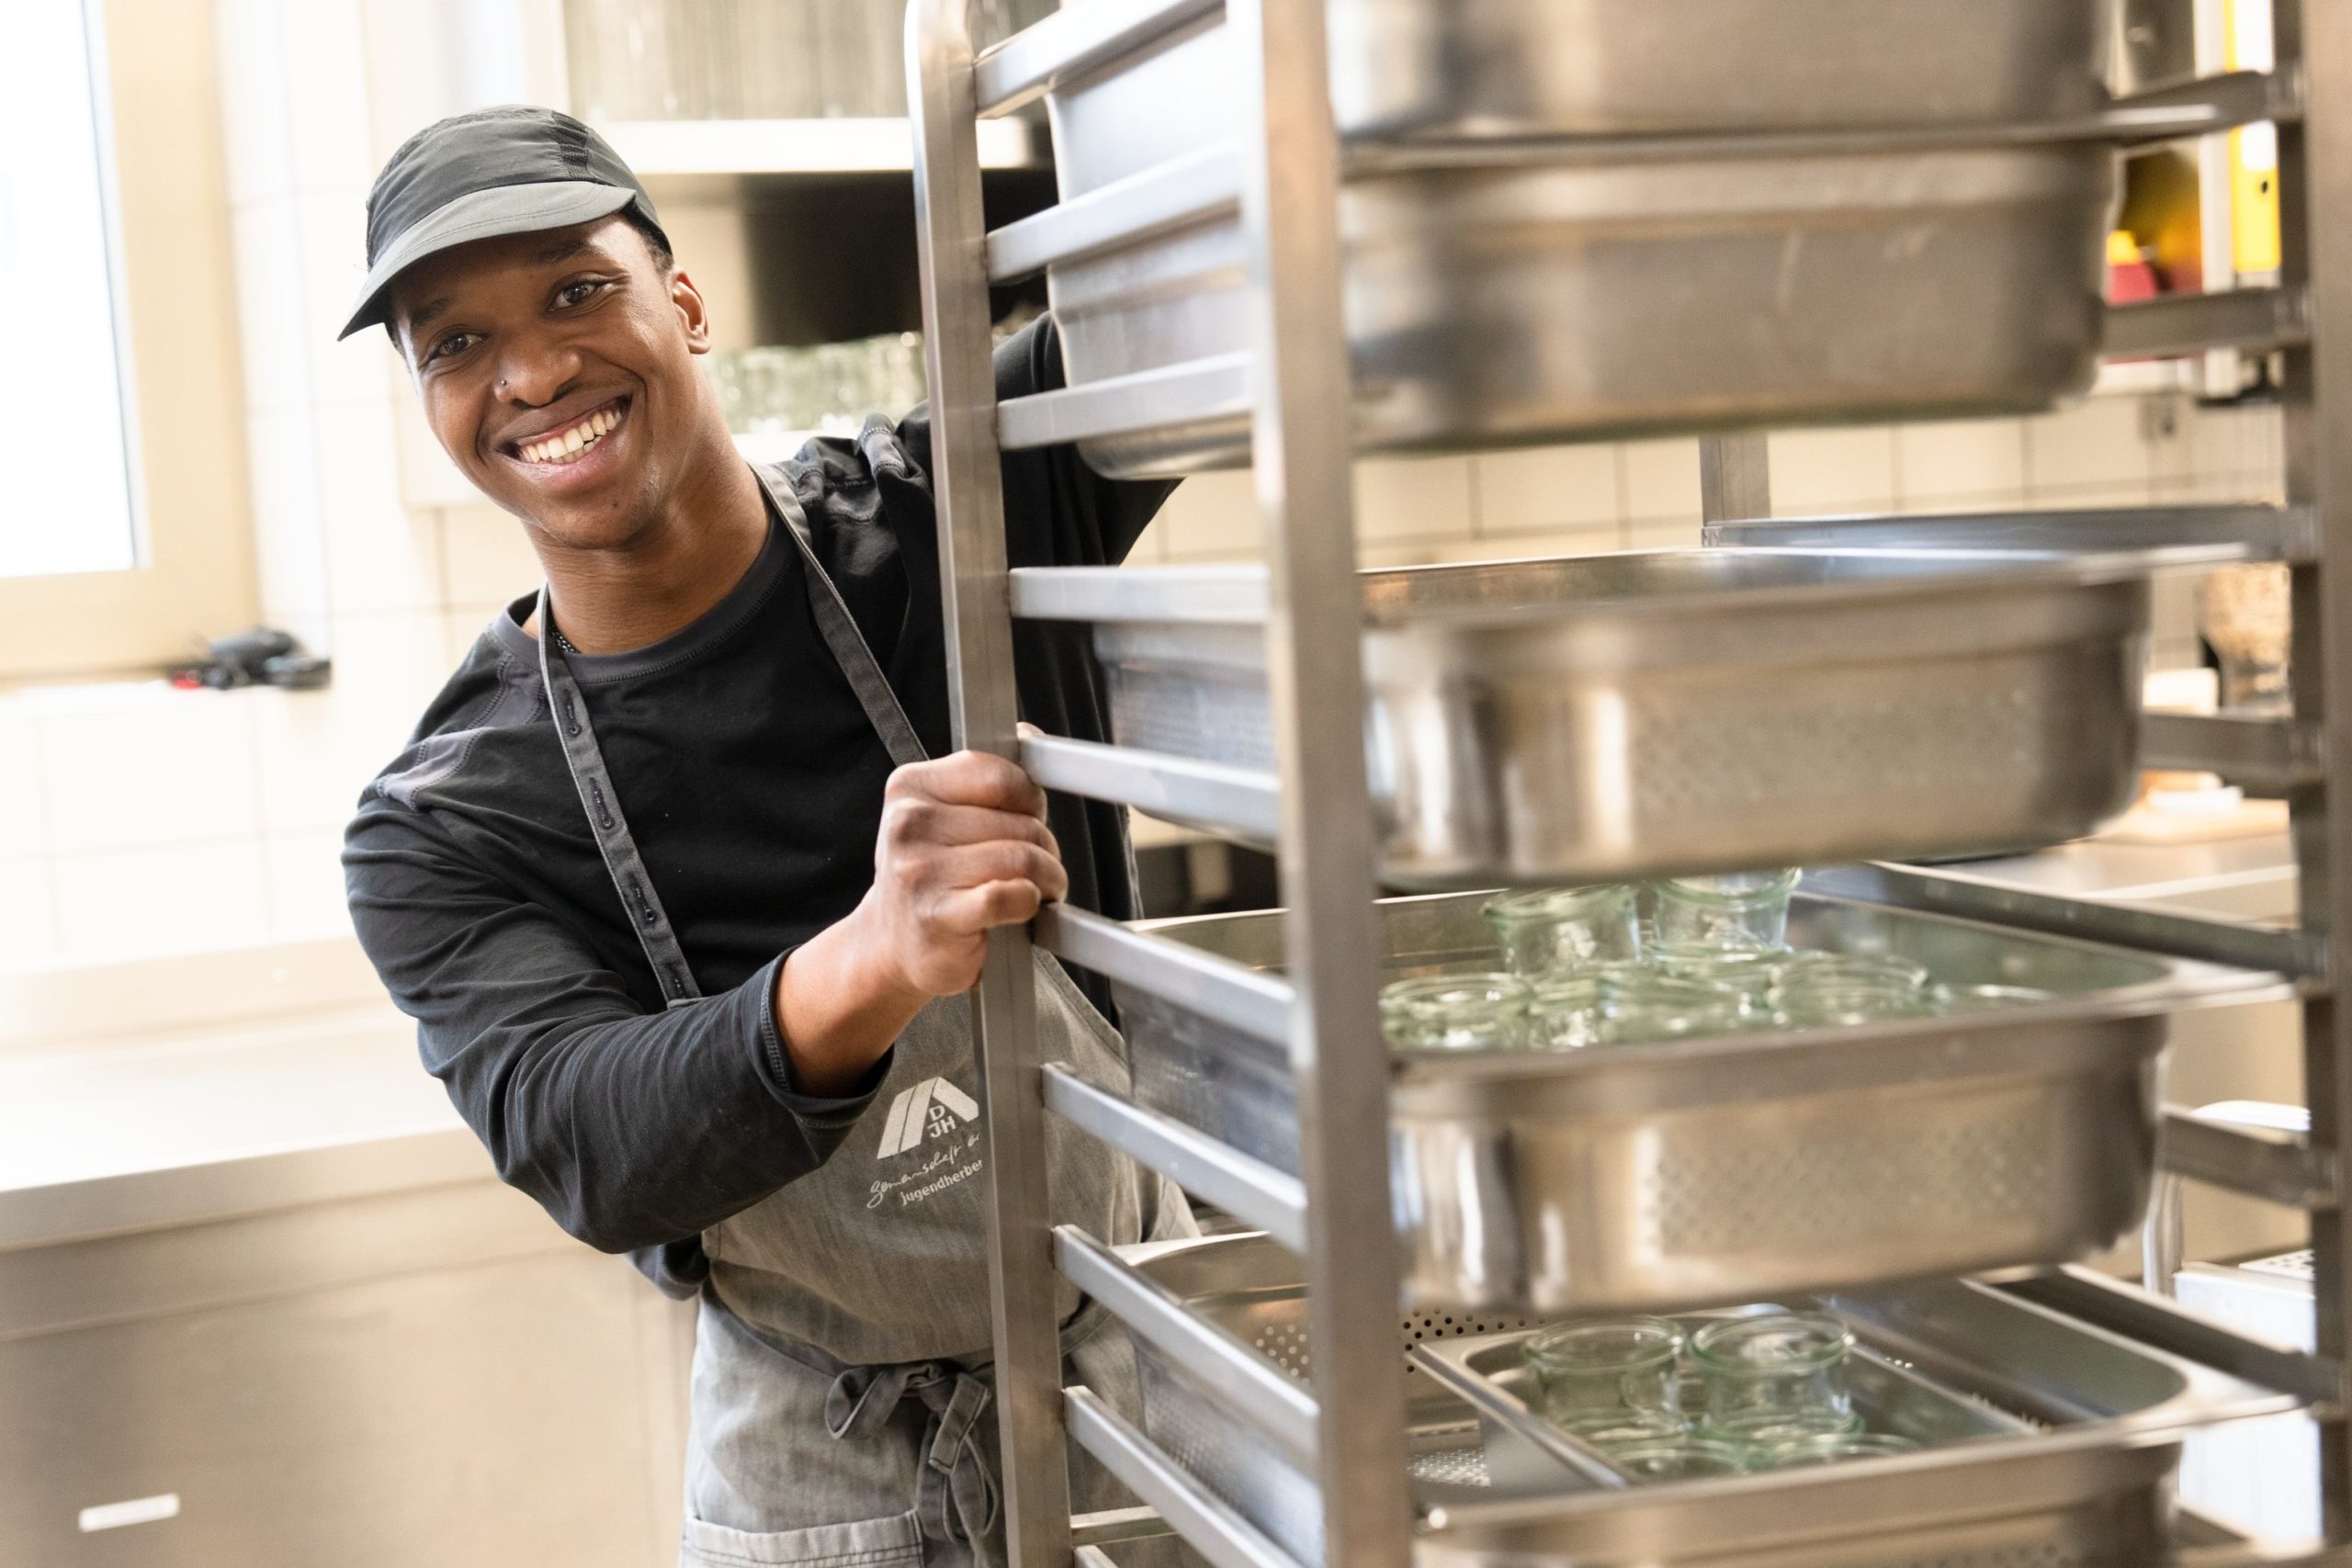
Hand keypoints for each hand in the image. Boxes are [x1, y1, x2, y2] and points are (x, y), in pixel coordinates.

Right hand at [855, 748, 1067, 997]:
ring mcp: (920, 870)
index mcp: (911, 787)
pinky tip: (1019, 909)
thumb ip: (985, 778)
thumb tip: (1028, 730)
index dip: (1029, 801)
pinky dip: (1029, 904)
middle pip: (1021, 822)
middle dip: (1043, 847)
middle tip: (1036, 867)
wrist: (890, 945)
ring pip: (1023, 858)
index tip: (1026, 820)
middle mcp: (909, 823)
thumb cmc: (930, 876)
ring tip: (1036, 889)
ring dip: (1046, 880)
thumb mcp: (942, 814)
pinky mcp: (938, 915)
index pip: (1001, 776)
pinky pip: (1011, 895)